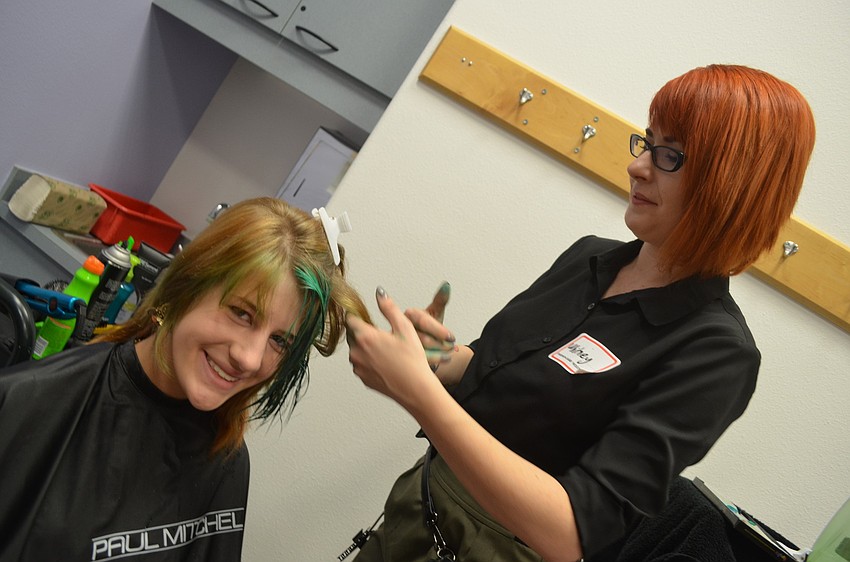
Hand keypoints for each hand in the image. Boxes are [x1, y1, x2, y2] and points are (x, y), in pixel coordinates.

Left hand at [346, 287, 441, 405]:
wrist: (415, 389)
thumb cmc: (412, 360)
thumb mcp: (404, 328)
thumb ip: (389, 308)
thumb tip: (379, 293)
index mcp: (365, 337)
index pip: (349, 318)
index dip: (358, 314)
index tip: (367, 316)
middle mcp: (356, 352)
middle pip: (352, 334)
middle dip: (363, 331)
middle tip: (382, 334)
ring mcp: (358, 367)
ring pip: (356, 350)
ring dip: (366, 346)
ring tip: (387, 350)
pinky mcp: (363, 379)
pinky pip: (361, 364)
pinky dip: (370, 360)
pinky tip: (386, 362)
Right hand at [404, 282, 455, 371]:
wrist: (422, 344)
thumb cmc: (428, 328)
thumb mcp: (435, 312)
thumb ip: (440, 300)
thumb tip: (446, 285)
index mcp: (408, 315)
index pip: (422, 321)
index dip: (438, 329)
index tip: (451, 337)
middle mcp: (399, 329)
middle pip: (421, 338)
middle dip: (440, 343)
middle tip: (451, 345)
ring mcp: (398, 345)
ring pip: (419, 352)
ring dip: (438, 353)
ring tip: (448, 353)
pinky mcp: (400, 358)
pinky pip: (417, 363)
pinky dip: (433, 362)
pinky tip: (443, 360)